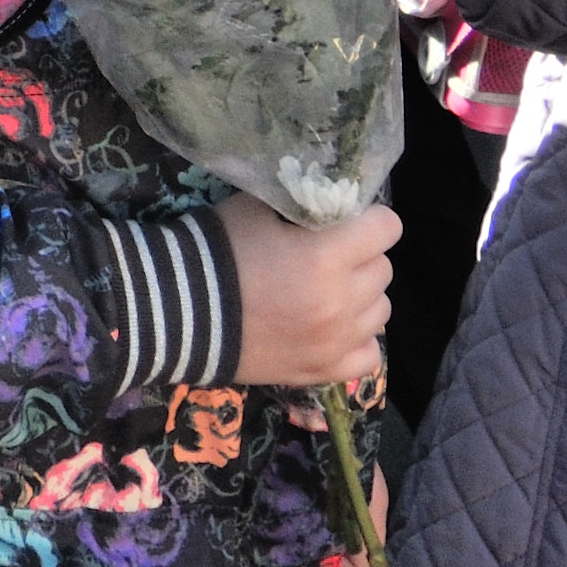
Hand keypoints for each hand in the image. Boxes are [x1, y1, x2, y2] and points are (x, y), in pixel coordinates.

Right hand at [221, 195, 397, 388]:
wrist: (178, 312)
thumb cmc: (218, 251)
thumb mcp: (257, 208)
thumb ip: (302, 200)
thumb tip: (330, 195)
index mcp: (326, 257)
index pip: (387, 228)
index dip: (371, 219)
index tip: (351, 220)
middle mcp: (340, 302)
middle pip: (383, 269)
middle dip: (363, 256)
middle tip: (332, 254)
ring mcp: (335, 342)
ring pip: (381, 311)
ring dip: (361, 296)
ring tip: (329, 291)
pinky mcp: (323, 371)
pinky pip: (370, 355)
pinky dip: (358, 339)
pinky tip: (334, 327)